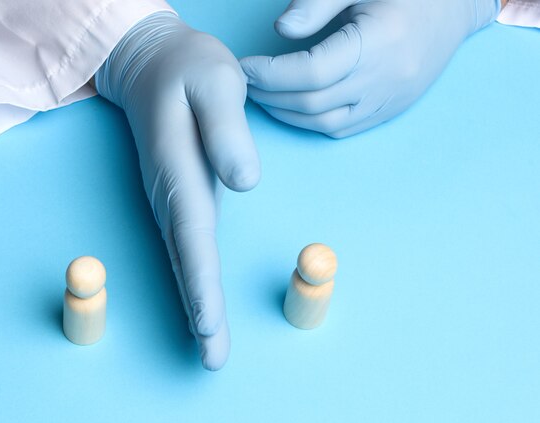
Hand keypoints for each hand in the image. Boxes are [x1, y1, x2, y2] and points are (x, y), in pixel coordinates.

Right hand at [95, 13, 259, 369]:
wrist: (152, 65)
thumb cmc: (188, 71)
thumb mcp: (215, 82)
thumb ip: (226, 130)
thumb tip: (245, 182)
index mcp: (180, 170)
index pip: (192, 234)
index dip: (199, 281)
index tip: (208, 324)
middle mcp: (169, 194)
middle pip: (185, 260)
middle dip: (199, 312)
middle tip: (212, 360)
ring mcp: (169, 200)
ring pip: (183, 260)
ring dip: (197, 305)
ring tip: (210, 349)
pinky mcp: (177, 199)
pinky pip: (186, 248)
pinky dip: (195, 282)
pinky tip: (203, 307)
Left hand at [240, 0, 499, 137]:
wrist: (457, 7)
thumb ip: (318, 3)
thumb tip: (281, 30)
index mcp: (378, 42)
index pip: (312, 72)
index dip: (271, 73)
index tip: (245, 67)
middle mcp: (385, 79)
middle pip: (313, 103)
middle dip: (272, 96)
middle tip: (247, 83)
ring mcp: (389, 100)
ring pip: (326, 123)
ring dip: (288, 114)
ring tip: (263, 96)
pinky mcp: (390, 110)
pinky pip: (344, 129)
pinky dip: (313, 123)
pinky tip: (293, 109)